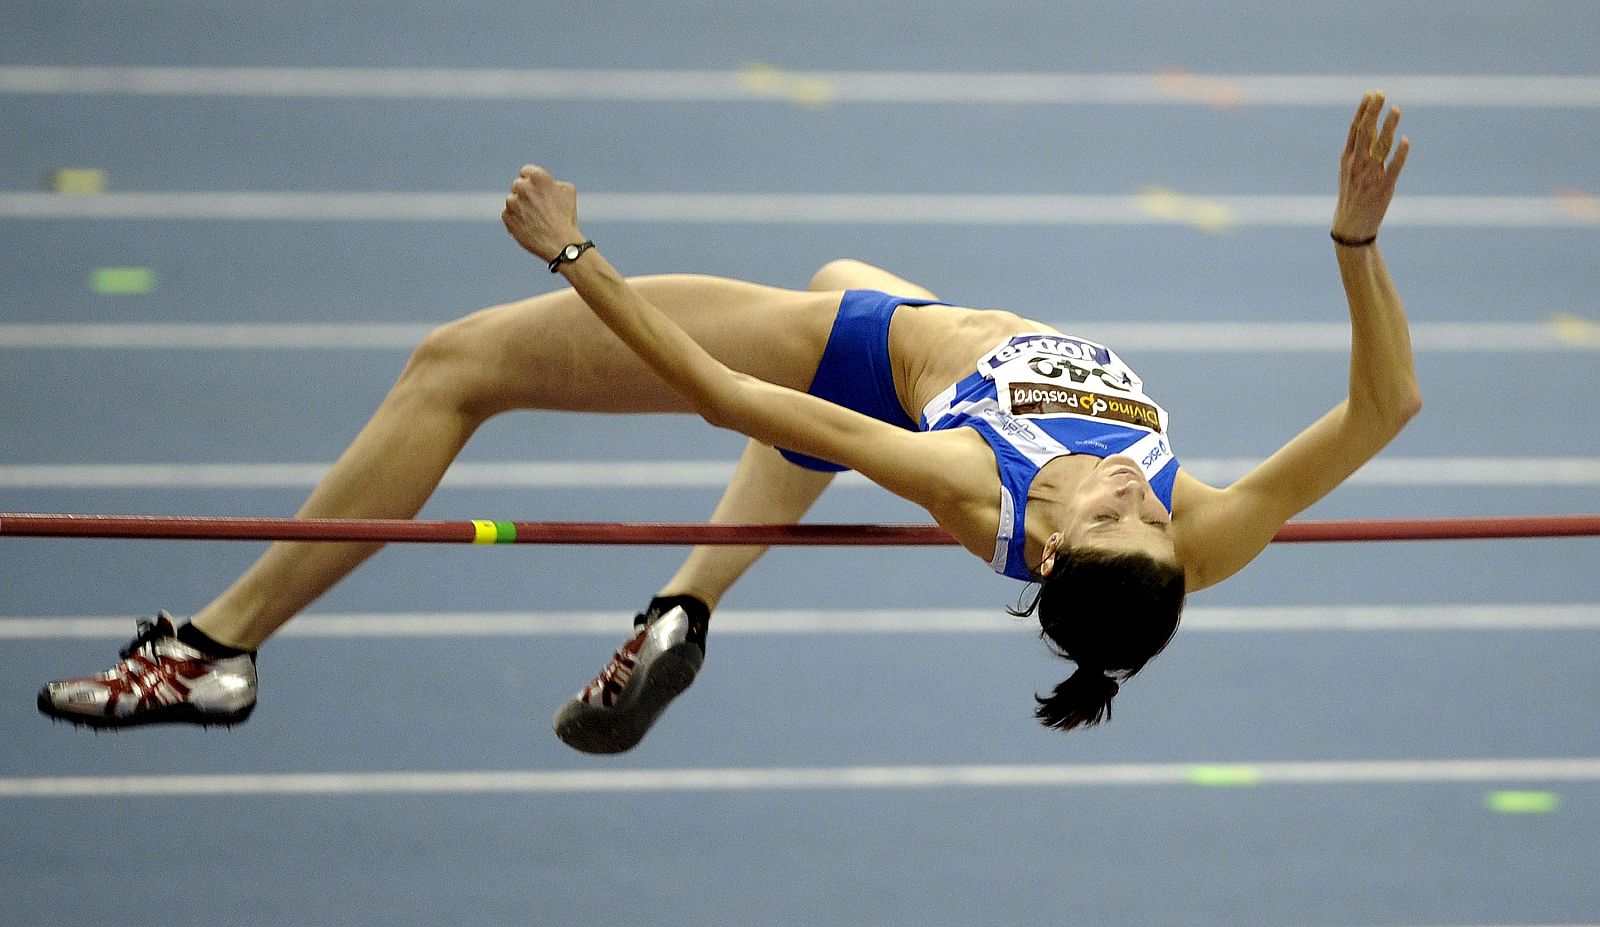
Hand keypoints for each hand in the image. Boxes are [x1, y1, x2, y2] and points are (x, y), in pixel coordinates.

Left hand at [502, 164, 583, 261]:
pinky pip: (508, 214)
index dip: (532, 180)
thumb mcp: (568, 191)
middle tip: (537, 207)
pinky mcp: (507, 217)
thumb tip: (546, 183)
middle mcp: (522, 187)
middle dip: (525, 194)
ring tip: (534, 219)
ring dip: (520, 207)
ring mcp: (512, 202)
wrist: (560, 243)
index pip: (526, 171)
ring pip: (512, 200)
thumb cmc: (566, 217)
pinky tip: (528, 227)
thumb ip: (552, 182)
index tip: (536, 189)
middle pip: (518, 185)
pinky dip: (515, 220)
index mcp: (537, 177)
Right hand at [1331, 92, 1409, 242]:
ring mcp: (1370, 175)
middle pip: (1365, 133)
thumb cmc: (1353, 194)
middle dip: (1372, 112)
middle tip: (1380, 94)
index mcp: (1348, 158)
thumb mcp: (1351, 169)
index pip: (1355, 129)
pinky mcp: (1383, 187)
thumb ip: (1362, 148)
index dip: (1363, 110)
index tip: (1371, 93)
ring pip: (1379, 146)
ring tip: (1396, 109)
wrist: (1351, 225)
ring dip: (1387, 127)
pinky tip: (1406, 141)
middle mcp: (1357, 164)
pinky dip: (1400, 155)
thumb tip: (1372, 125)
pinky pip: (1393, 168)